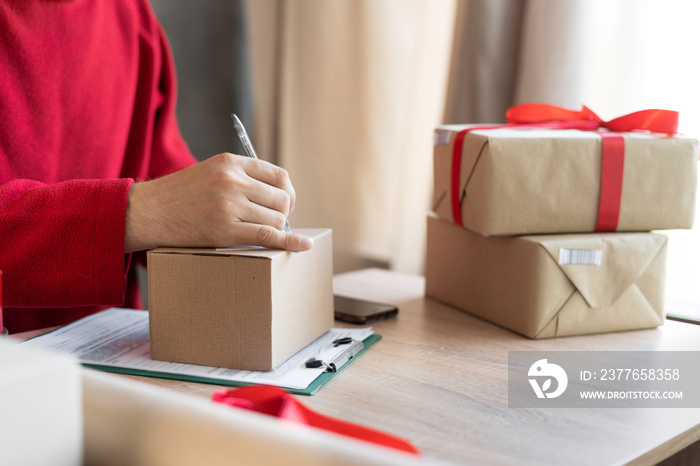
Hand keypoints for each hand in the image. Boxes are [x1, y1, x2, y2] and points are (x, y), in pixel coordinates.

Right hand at [124, 153, 312, 251]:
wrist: (146, 212)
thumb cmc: (179, 195)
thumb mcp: (209, 171)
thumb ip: (240, 177)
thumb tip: (276, 194)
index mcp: (231, 162)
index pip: (279, 175)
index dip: (287, 193)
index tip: (284, 205)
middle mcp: (233, 180)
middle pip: (283, 198)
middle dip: (284, 213)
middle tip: (273, 222)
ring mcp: (229, 205)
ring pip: (276, 219)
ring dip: (275, 229)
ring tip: (257, 231)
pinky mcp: (225, 230)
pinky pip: (268, 236)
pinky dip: (289, 242)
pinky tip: (303, 246)